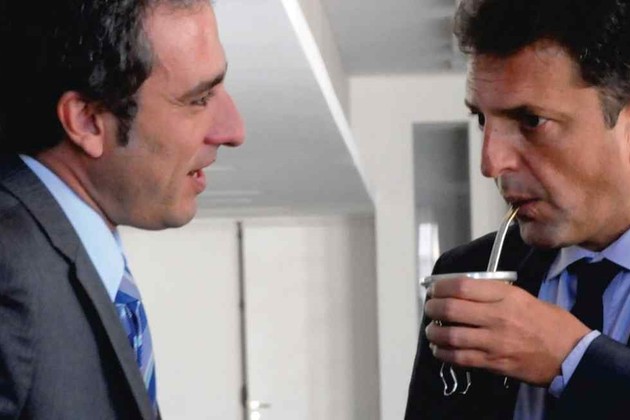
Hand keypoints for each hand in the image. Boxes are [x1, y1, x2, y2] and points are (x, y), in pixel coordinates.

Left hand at [424, 277, 590, 385]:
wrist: (571, 355)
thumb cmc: (550, 323)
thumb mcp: (525, 296)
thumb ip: (496, 292)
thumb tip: (465, 291)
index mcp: (506, 296)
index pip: (462, 286)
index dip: (441, 287)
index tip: (434, 289)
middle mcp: (497, 317)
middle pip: (451, 309)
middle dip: (433, 308)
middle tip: (430, 308)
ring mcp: (494, 341)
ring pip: (451, 336)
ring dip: (434, 333)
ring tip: (431, 330)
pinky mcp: (494, 362)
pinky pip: (460, 358)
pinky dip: (444, 354)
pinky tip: (439, 349)